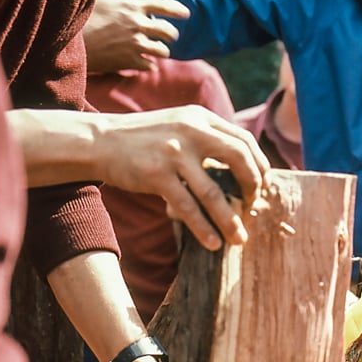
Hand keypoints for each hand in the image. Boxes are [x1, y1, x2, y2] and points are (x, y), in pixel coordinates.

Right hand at [83, 0, 189, 73]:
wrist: (68, 40)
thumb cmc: (82, 15)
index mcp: (132, 6)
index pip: (162, 4)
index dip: (176, 9)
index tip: (186, 14)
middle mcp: (138, 25)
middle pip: (168, 31)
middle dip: (171, 34)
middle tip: (169, 36)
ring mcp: (135, 44)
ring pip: (162, 50)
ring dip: (160, 50)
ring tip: (156, 50)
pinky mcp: (129, 61)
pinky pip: (150, 65)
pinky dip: (148, 64)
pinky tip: (144, 63)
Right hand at [95, 105, 270, 249]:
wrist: (99, 141)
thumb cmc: (146, 139)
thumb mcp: (181, 125)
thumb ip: (209, 138)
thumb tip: (245, 168)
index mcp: (202, 118)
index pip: (244, 140)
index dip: (259, 164)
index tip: (262, 184)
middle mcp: (192, 131)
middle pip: (239, 159)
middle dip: (252, 186)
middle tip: (253, 206)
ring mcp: (174, 153)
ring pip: (213, 192)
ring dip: (230, 219)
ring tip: (239, 238)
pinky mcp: (156, 175)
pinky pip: (187, 207)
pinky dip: (202, 227)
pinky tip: (212, 243)